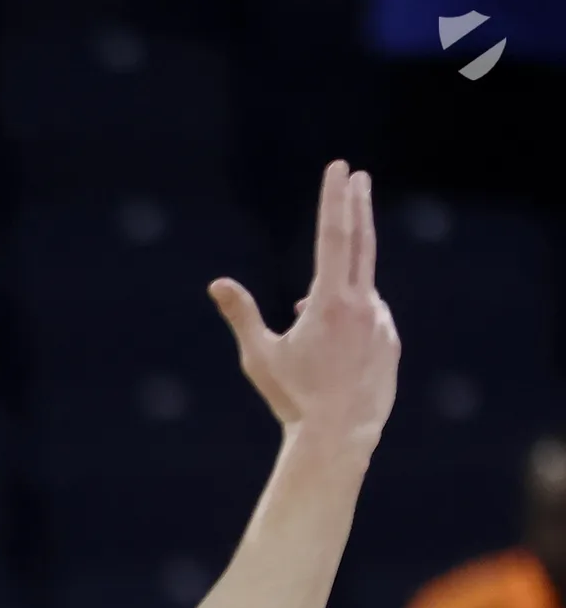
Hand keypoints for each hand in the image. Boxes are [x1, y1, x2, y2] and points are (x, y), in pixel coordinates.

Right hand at [209, 159, 398, 451]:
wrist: (338, 438)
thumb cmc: (293, 400)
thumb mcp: (260, 356)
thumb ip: (242, 314)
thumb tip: (218, 284)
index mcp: (331, 302)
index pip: (334, 236)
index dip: (335, 199)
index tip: (340, 168)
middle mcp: (363, 305)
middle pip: (362, 243)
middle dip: (357, 207)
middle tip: (358, 178)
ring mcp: (382, 325)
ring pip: (360, 294)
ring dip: (336, 298)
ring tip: (311, 328)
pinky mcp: (390, 345)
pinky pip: (370, 322)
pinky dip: (352, 324)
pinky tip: (335, 353)